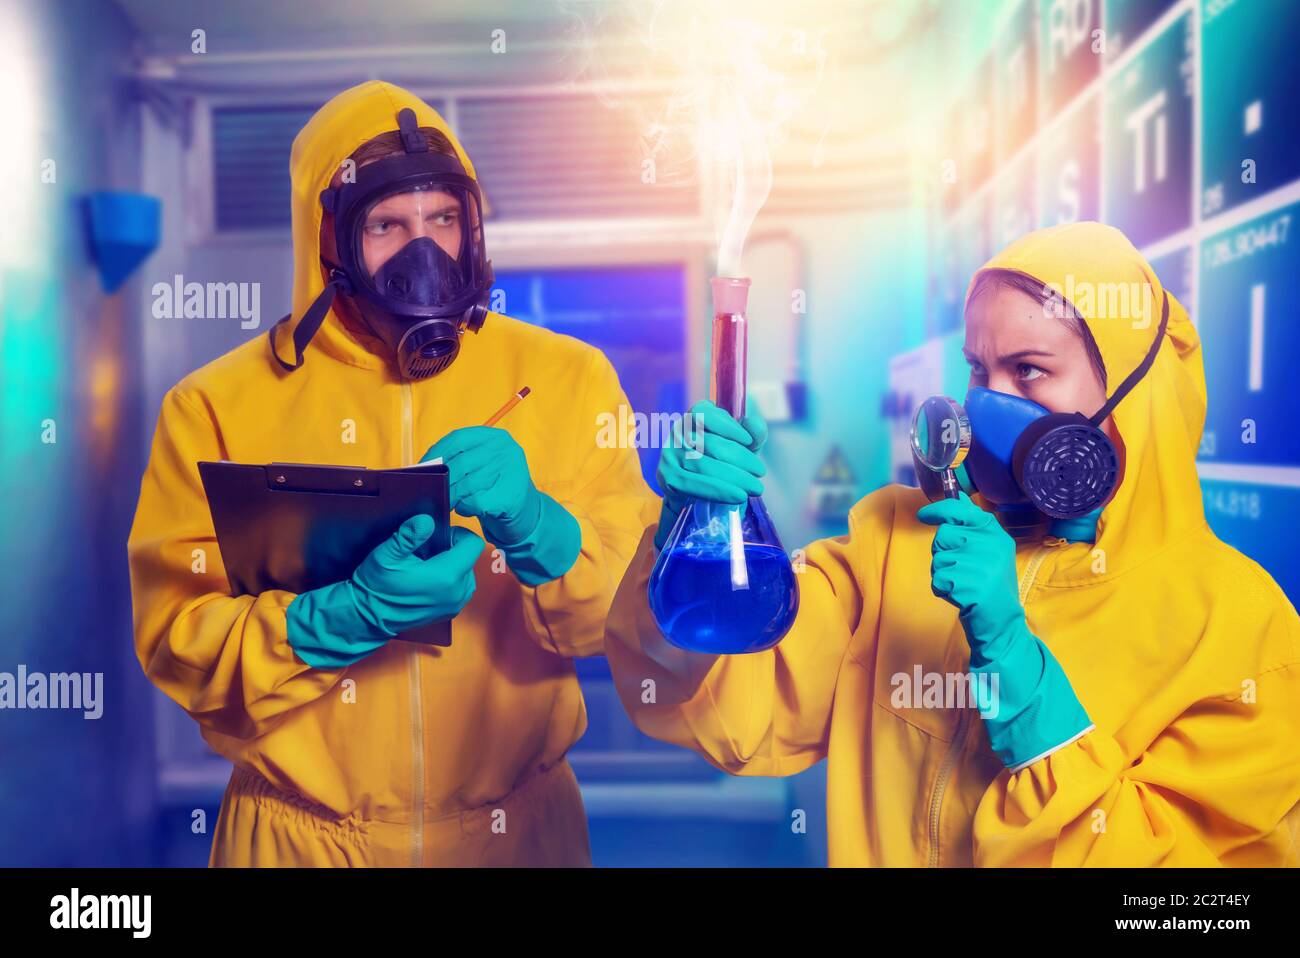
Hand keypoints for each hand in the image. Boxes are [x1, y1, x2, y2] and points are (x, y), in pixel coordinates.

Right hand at [287, 515, 484, 667]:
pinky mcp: (451, 612)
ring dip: (453, 565)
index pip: (473, 544)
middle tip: (427, 551)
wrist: (369, 617)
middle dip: (453, 549)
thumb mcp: (387, 555)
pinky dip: (451, 580)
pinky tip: (429, 579)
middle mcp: (457, 592)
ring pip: (467, 573)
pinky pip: (461, 588)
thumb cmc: (377, 585)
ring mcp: (456, 605)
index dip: (458, 534)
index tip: (439, 535)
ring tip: (427, 566)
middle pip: (470, 558)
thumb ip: (409, 536)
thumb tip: (427, 520)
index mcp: (446, 576)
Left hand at [422, 426, 580, 584]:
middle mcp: (507, 450)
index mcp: (496, 437)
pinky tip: (467, 509)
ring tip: (450, 502)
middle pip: (460, 463)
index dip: (436, 453)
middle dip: (442, 480)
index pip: (458, 439)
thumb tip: (424, 467)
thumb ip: (458, 460)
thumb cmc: (494, 488)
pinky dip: (465, 508)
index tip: (422, 467)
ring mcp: (512, 472)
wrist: (527, 514)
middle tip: (431, 492)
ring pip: (467, 485)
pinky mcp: (512, 496)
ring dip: (452, 496)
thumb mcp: (481, 465)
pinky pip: (476, 502)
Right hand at [654, 400, 767, 549]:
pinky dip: (718, 491)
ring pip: (703, 464)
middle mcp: (678, 432)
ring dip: (734, 477)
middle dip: (740, 458)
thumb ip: (753, 434)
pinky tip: (739, 496)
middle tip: (760, 471)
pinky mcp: (668, 477)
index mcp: (694, 417)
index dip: (726, 425)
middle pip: (710, 443)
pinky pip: (693, 484)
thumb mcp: (742, 447)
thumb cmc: (723, 463)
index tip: (748, 440)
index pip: (703, 412)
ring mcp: (670, 454)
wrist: (697, 494)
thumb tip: (754, 424)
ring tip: (756, 487)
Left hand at [916, 492, 1022, 656]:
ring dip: (944, 573)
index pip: (960, 509)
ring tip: (965, 583)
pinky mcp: (969, 584)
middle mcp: (991, 544)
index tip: (922, 515)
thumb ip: (973, 524)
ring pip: (938, 559)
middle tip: (964, 569)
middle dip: (943, 552)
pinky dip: (943, 589)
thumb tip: (957, 497)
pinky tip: (961, 595)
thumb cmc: (989, 582)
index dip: (938, 510)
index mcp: (995, 533)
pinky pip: (938, 579)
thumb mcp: (989, 549)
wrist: (1001, 620)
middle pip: (943, 535)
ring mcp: (981, 564)